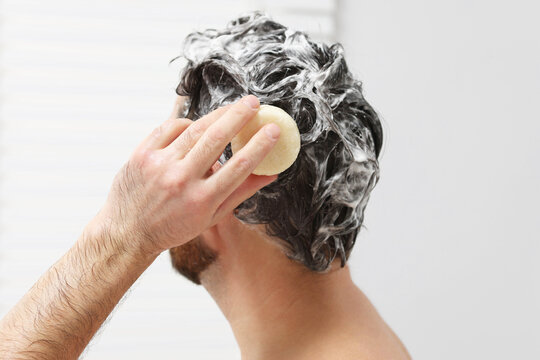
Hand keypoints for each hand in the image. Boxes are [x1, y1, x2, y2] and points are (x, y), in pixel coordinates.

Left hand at [93, 95, 280, 255]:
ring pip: (194, 129)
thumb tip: (271, 174)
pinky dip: (187, 123)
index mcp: (203, 200)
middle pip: (216, 139)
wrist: (128, 232)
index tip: (273, 129)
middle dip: (239, 116)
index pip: (239, 166)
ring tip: (234, 106)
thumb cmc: (175, 226)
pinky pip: (170, 127)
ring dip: (218, 113)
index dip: (260, 145)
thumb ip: (241, 192)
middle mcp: (181, 181)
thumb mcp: (212, 216)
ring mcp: (160, 165)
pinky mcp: (143, 154)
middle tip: (254, 103)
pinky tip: (196, 125)